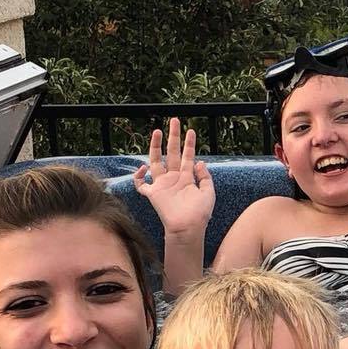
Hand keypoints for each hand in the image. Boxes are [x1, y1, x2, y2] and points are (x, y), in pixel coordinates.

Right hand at [132, 118, 214, 240]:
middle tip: (175, 120)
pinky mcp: (153, 195)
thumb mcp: (208, 192)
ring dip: (156, 146)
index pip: (187, 157)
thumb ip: (205, 177)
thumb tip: (200, 161)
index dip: (189, 144)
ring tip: (158, 131)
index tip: (191, 130)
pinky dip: (138, 177)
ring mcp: (162, 185)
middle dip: (173, 137)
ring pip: (156, 161)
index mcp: (187, 179)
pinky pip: (141, 185)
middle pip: (172, 153)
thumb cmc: (200, 214)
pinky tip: (142, 168)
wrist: (188, 228)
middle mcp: (174, 179)